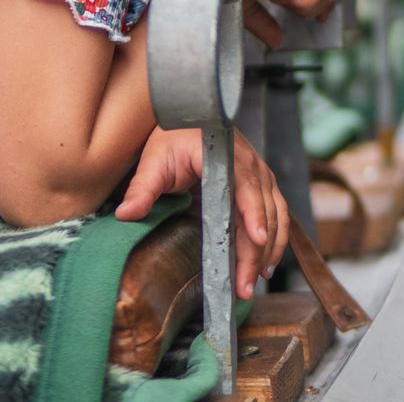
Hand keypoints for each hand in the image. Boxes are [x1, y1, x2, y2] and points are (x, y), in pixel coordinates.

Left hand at [115, 127, 289, 298]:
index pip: (247, 189)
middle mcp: (252, 167)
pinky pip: (276, 215)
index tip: (256, 240)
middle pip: (265, 211)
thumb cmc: (172, 137)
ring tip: (254, 281)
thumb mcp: (154, 160)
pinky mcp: (260, 187)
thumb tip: (126, 214)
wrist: (188, 118)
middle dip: (258, 251)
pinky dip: (274, 240)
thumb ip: (143, 188)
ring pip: (277, 216)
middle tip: (243, 286)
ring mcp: (260, 177)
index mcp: (229, 158)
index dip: (255, 215)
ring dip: (270, 250)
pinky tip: (264, 264)